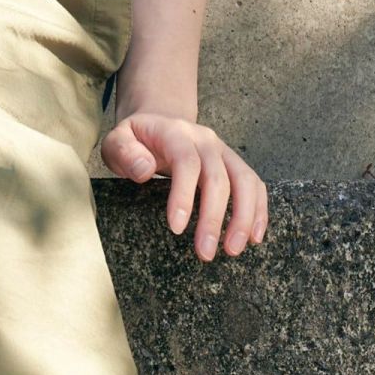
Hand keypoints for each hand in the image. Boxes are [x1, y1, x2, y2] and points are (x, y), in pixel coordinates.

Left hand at [99, 110, 267, 260]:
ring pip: (245, 180)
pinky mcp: (233, 164)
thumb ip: (123, 152)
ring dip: (244, 217)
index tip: (177, 228)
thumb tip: (144, 170)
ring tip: (232, 250)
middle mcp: (205, 139)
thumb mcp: (116, 141)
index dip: (184, 195)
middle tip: (205, 252)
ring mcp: (223, 151)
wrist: (157, 122)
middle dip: (214, 217)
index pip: (186, 162)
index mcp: (175, 132)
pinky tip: (254, 237)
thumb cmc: (135, 140)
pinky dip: (259, 210)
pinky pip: (254, 185)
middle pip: (218, 176)